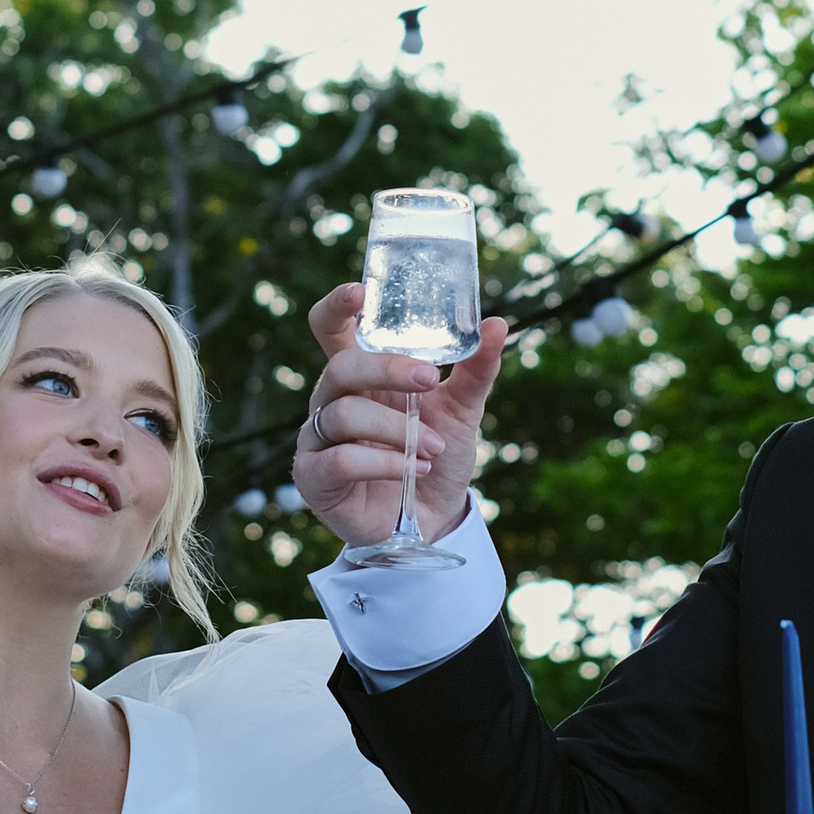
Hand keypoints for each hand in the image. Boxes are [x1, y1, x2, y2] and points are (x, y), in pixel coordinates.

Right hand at [294, 286, 508, 550]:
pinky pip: (341, 459)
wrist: (434, 521)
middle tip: (429, 381)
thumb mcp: (462, 409)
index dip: (337, 306)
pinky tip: (413, 470)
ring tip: (432, 449)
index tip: (360, 292)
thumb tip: (498, 325)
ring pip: (344, 415)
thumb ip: (475, 368)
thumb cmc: (437, 456)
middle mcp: (332, 399)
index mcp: (361, 373)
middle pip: (341, 366)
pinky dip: (384, 463)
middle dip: (387, 369)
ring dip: (398, 431)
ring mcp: (317, 437)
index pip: (331, 327)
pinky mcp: (314, 476)